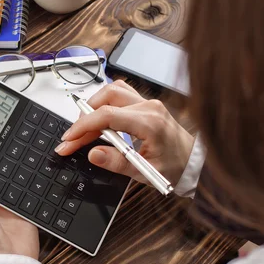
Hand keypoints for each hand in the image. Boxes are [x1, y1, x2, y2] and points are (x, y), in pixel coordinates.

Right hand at [56, 80, 193, 186]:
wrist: (194, 163)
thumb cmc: (175, 168)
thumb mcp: (144, 172)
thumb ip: (116, 163)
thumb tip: (93, 154)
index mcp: (149, 122)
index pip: (107, 115)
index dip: (83, 126)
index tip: (69, 139)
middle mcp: (148, 107)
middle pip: (106, 98)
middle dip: (84, 117)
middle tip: (74, 138)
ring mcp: (147, 102)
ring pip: (112, 91)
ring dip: (93, 106)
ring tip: (85, 128)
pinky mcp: (145, 104)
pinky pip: (120, 94)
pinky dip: (104, 104)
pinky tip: (99, 119)